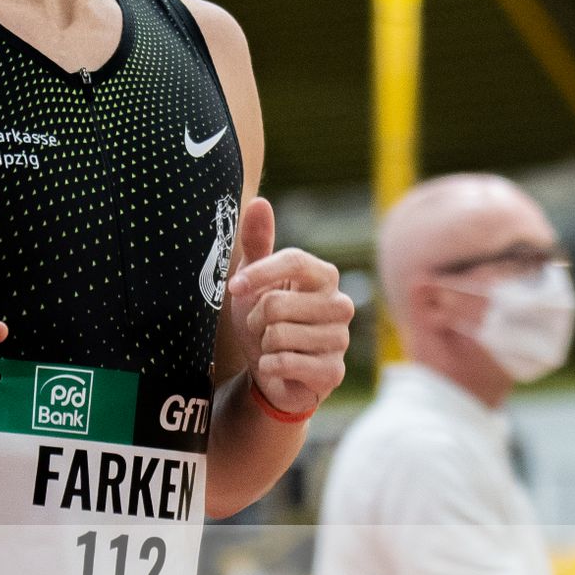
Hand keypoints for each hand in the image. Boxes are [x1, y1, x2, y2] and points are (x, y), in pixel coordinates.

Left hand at [227, 199, 351, 417]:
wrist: (272, 372)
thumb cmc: (264, 319)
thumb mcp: (254, 279)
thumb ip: (257, 241)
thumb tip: (259, 202)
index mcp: (324, 275)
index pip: (293, 260)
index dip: (258, 273)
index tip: (234, 287)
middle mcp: (340, 304)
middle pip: (277, 303)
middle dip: (255, 319)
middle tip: (262, 327)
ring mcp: (340, 339)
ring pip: (278, 334)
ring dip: (263, 344)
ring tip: (274, 346)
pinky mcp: (333, 371)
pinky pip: (285, 362)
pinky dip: (269, 366)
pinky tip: (279, 366)